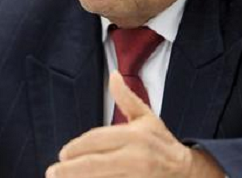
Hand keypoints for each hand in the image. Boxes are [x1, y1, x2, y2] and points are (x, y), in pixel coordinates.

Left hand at [46, 71, 223, 177]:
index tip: (63, 154)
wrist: (188, 173)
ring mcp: (137, 177)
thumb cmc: (163, 144)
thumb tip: (113, 74)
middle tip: (53, 172)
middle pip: (93, 164)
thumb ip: (126, 98)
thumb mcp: (147, 118)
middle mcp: (136, 157)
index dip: (76, 147)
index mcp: (135, 136)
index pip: (96, 140)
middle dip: (69, 169)